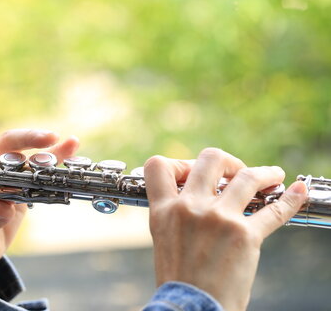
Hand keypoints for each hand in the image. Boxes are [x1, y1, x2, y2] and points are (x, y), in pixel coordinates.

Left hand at [0, 123, 78, 273]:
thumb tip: (5, 206)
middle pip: (5, 141)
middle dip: (26, 138)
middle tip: (46, 141)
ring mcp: (7, 173)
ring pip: (27, 151)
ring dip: (47, 147)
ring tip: (67, 143)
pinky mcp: (24, 183)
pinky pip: (40, 168)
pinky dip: (57, 158)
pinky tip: (72, 147)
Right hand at [144, 148, 307, 310]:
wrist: (191, 308)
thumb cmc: (180, 280)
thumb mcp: (165, 240)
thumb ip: (177, 214)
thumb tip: (200, 196)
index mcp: (165, 211)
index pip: (158, 166)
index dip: (178, 163)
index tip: (194, 173)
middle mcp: (190, 208)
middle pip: (210, 159)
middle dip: (228, 161)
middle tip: (236, 172)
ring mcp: (218, 219)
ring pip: (246, 176)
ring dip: (264, 172)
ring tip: (273, 175)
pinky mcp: (245, 235)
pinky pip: (274, 210)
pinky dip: (290, 199)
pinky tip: (297, 192)